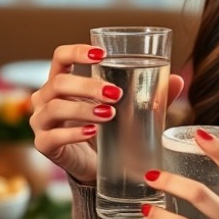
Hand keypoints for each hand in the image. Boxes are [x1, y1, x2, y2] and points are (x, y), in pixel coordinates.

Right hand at [29, 44, 183, 182]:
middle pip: (59, 83)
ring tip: (109, 114)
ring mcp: (41, 121)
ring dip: (83, 109)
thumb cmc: (109, 129)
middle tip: (116, 94)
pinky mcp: (44, 145)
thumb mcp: (128, 109)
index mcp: (62, 81)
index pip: (60, 57)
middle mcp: (46, 98)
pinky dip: (74, 133)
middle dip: (88, 86)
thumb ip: (150, 94)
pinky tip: (93, 133)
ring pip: (56, 108)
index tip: (101, 55)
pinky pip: (54, 136)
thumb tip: (178, 79)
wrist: (97, 166)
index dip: (77, 52)